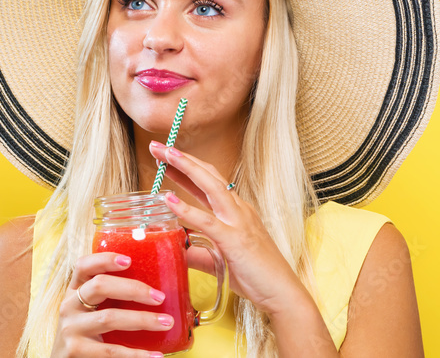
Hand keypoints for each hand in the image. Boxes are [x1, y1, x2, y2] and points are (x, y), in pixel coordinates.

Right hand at [51, 251, 171, 357]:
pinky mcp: (76, 350)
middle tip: (159, 297)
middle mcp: (69, 306)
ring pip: (109, 317)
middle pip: (99, 286)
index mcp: (74, 291)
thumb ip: (109, 299)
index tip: (129, 260)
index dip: (104, 259)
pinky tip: (154, 355)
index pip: (83, 266)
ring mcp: (71, 328)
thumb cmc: (86, 334)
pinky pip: (111, 350)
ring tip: (166, 322)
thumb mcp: (89, 311)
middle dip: (133, 289)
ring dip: (142, 319)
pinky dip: (136, 354)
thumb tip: (153, 291)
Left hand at [148, 141, 306, 315]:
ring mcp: (238, 222)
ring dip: (186, 168)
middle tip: (157, 146)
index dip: (187, 167)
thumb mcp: (220, 259)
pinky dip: (187, 208)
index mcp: (236, 211)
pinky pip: (208, 220)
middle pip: (208, 175)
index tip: (166, 157)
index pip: (209, 181)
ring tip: (164, 156)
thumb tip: (177, 251)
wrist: (282, 294)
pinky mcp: (235, 240)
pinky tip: (168, 199)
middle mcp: (238, 210)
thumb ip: (198, 253)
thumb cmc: (255, 276)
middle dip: (182, 158)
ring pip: (211, 186)